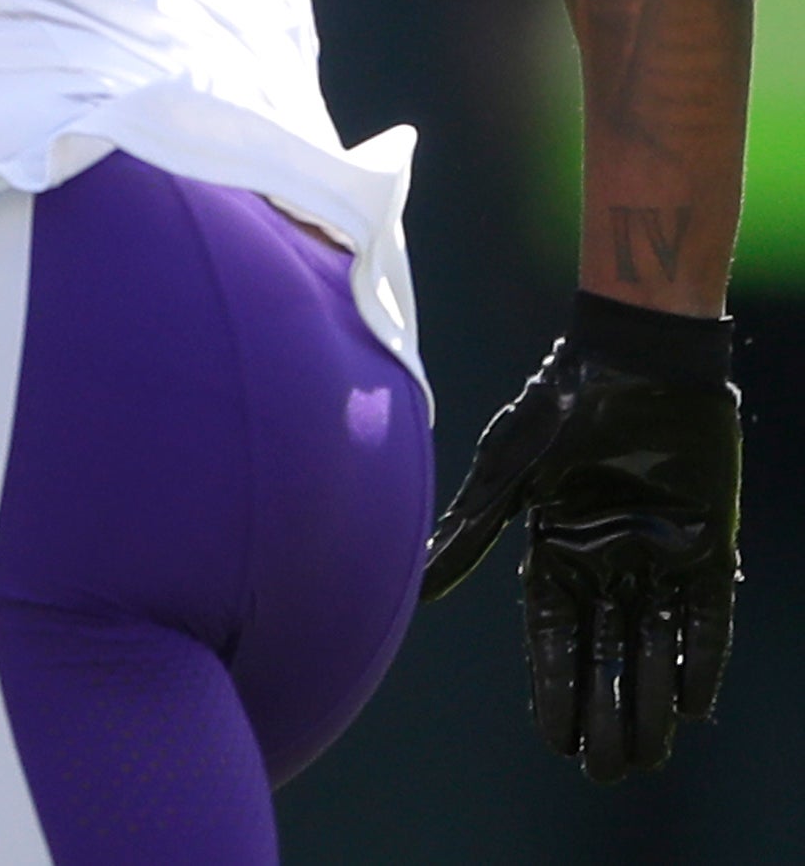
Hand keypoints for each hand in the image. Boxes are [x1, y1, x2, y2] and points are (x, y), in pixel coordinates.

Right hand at [422, 290, 740, 780]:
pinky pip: (707, 614)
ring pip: (654, 643)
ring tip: (651, 756)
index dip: (555, 688)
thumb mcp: (506, 473)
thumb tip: (419, 590)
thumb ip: (471, 535)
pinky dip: (701, 655)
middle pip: (605, 652)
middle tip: (611, 771)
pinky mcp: (709, 543)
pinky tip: (697, 701)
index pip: (552, 637)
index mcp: (554, 549)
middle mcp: (606, 562)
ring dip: (653, 699)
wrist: (631, 358)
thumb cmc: (556, 407)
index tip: (557, 742)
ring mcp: (658, 554)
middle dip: (607, 711)